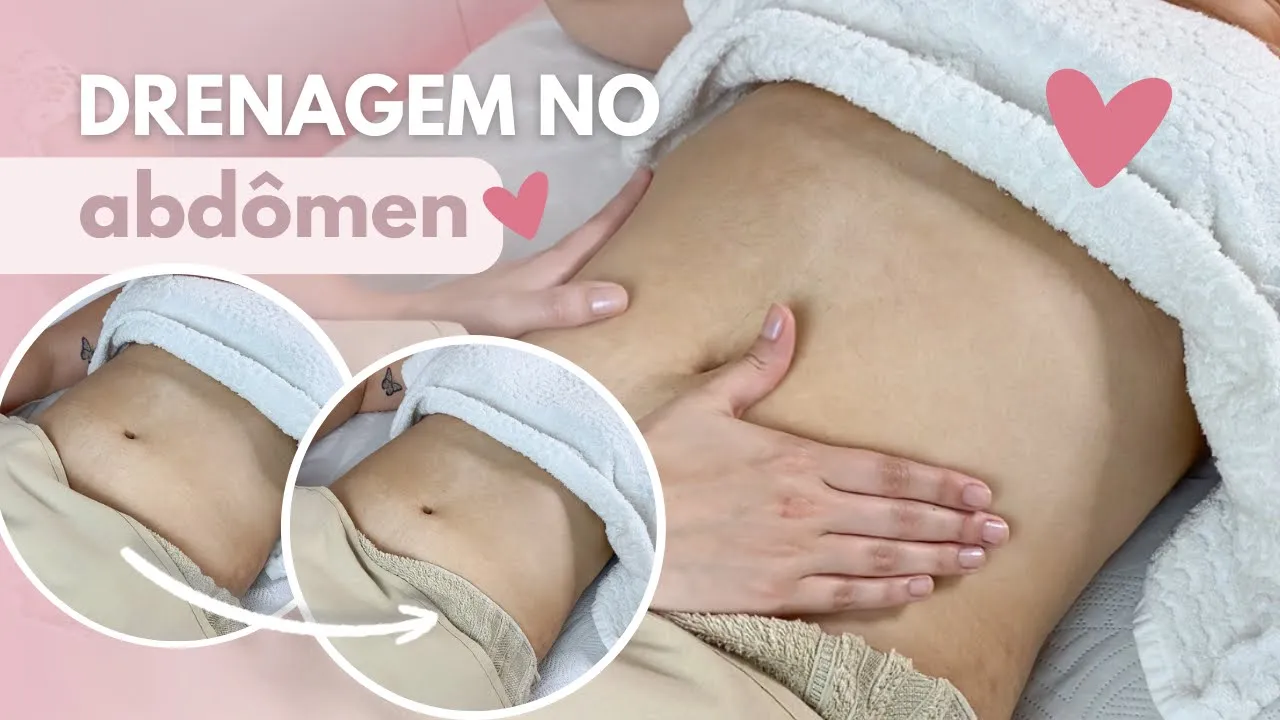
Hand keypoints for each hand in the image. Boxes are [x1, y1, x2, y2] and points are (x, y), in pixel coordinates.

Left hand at [412, 169, 651, 336]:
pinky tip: (588, 292)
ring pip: (578, 262)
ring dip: (605, 251)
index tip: (648, 173)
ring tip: (635, 247)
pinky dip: (585, 277)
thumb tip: (620, 294)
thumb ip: (563, 305)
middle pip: (592, 241)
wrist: (423, 329)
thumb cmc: (469, 321)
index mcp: (550, 267)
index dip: (624, 204)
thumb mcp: (519, 313)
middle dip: (623, 221)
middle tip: (653, 203)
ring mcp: (531, 285)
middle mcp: (544, 270)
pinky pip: (565, 284)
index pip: (595, 230)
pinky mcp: (519, 302)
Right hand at [643, 304, 1010, 615]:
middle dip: (953, 522)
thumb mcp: (705, 401)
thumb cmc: (657, 459)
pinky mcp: (773, 589)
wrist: (617, 521)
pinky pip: (843, 593)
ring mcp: (792, 551)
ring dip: (934, 556)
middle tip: (999, 531)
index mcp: (794, 458)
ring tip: (975, 558)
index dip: (938, 482)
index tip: (978, 490)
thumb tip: (785, 316)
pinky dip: (885, 589)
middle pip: (896, 515)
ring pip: (880, 555)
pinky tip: (918, 585)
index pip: (885, 470)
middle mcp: (805, 507)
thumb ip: (755, 365)